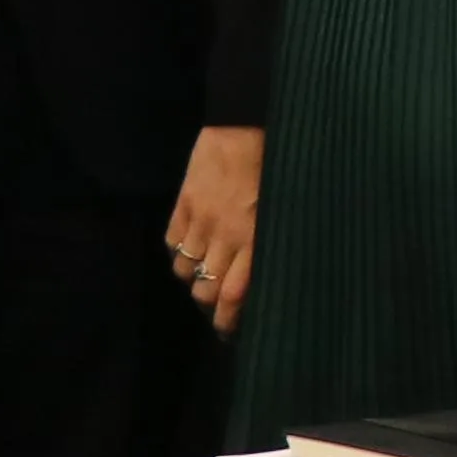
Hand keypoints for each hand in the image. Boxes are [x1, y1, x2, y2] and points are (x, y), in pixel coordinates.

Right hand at [169, 126, 260, 336]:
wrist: (243, 126)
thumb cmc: (275, 167)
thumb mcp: (284, 208)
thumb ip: (270, 243)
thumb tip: (264, 277)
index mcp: (256, 238)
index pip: (234, 294)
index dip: (227, 320)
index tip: (228, 331)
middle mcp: (225, 235)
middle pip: (205, 289)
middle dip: (209, 302)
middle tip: (216, 303)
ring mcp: (200, 221)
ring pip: (186, 270)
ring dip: (194, 276)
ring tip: (205, 271)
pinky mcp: (182, 205)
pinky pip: (172, 243)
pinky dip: (179, 251)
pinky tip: (191, 246)